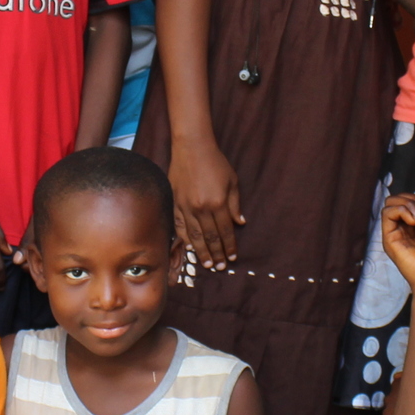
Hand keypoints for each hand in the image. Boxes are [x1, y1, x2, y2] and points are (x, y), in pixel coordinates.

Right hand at [169, 138, 242, 269]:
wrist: (191, 148)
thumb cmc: (215, 162)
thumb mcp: (232, 181)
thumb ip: (235, 204)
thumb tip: (240, 223)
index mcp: (218, 203)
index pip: (225, 231)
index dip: (230, 246)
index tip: (233, 257)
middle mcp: (202, 208)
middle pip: (210, 237)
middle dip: (217, 254)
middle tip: (220, 267)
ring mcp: (186, 207)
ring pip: (194, 236)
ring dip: (201, 251)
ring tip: (207, 263)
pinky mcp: (175, 203)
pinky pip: (180, 226)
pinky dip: (185, 239)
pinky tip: (189, 247)